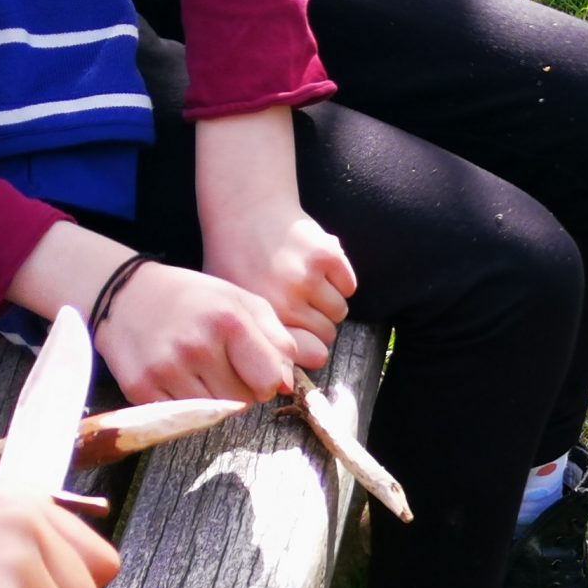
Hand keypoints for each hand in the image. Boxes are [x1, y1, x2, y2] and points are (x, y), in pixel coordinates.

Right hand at [95, 259, 298, 404]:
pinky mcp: (141, 389)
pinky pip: (183, 418)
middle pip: (244, 402)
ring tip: (199, 370)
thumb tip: (286, 385)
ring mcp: (166, 369)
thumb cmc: (194, 299)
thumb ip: (277, 340)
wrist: (125, 294)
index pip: (268, 382)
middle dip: (240, 389)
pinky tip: (177, 378)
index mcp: (227, 321)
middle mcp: (196, 346)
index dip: (265, 379)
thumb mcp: (242, 302)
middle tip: (220, 365)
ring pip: (215, 414)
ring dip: (214, 399)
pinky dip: (186, 404)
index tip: (251, 368)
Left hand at [204, 201, 354, 368]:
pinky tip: (316, 267)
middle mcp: (285, 300)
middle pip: (328, 335)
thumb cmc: (238, 260)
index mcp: (263, 317)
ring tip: (306, 285)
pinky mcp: (326, 254)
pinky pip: (349, 285)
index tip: (303, 340)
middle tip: (301, 306)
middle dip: (318, 325)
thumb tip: (290, 380)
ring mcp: (307, 276)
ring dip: (328, 302)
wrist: (245, 207)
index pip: (313, 356)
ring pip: (340, 312)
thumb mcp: (239, 304)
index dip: (310, 349)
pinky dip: (339, 279)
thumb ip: (264, 340)